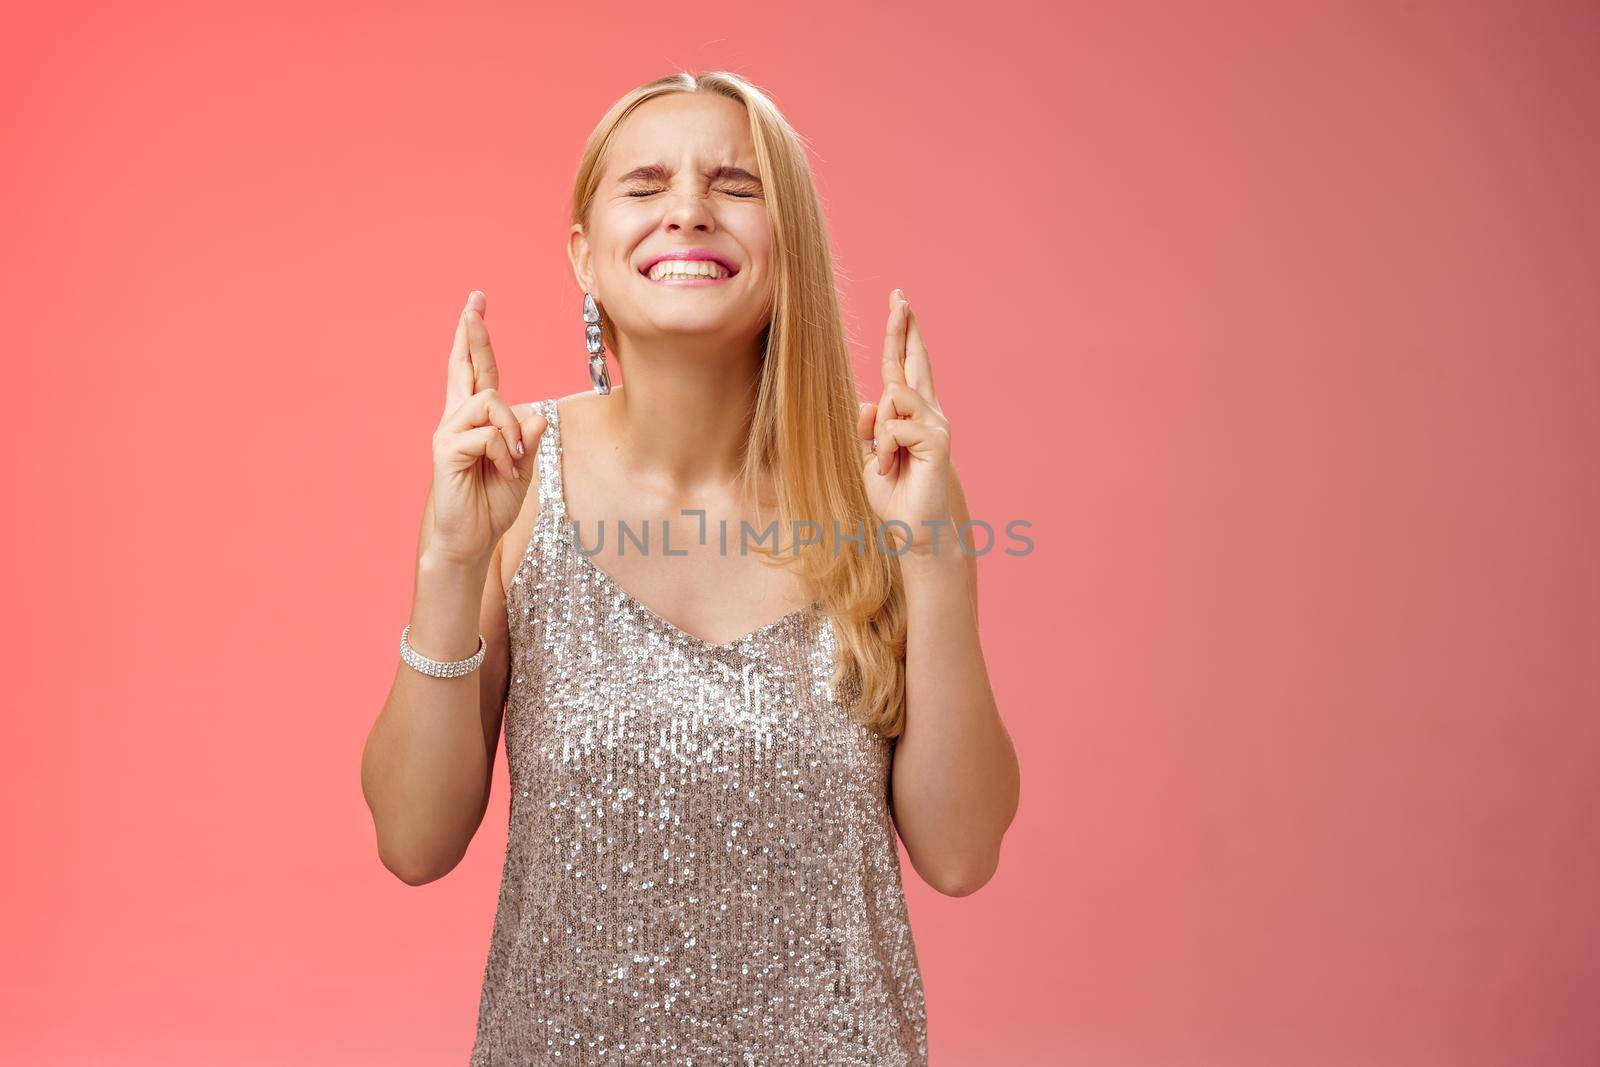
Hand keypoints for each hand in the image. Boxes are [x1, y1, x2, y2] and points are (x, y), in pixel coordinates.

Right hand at [421, 290, 546, 567]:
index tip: (475, 304)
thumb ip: (529, 441)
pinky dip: (505, 454)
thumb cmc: (491, 504)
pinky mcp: (446, 449)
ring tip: (513, 463)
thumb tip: (537, 414)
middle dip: (472, 333)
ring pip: (492, 402)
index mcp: (477, 420)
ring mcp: (449, 431)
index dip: (477, 340)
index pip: (479, 372)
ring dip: (513, 433)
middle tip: (475, 300)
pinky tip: (503, 473)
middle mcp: (458, 418)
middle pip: (466, 367)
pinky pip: (488, 434)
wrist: (469, 540)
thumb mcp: (523, 469)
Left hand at [856, 288, 952, 556]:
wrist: (917, 532)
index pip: (903, 368)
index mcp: (910, 416)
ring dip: (881, 434)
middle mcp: (927, 413)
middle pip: (913, 361)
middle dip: (904, 328)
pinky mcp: (938, 440)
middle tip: (899, 295)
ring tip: (890, 461)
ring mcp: (935, 424)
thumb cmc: (895, 497)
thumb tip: (872, 401)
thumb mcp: (870, 459)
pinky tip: (897, 465)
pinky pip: (896, 427)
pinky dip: (887, 449)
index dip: (901, 335)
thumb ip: (869, 429)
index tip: (899, 302)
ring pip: (893, 397)